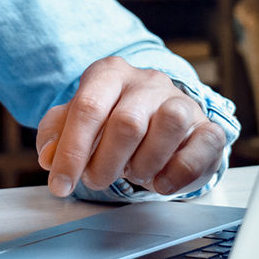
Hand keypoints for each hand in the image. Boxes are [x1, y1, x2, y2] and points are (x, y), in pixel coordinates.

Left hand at [36, 56, 226, 198]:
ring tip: (133, 172)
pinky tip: (160, 182)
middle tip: (97, 179)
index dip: (71, 152)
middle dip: (105, 163)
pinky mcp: (208, 127)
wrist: (160, 120)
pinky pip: (202, 146)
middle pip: (127, 122)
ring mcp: (181, 101)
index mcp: (110, 73)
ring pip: (169, 124)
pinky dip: (178, 173)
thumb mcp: (78, 121)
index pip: (88, 108)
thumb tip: (50, 157)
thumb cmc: (113, 120)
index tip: (60, 185)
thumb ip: (57, 135)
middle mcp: (147, 81)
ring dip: (144, 163)